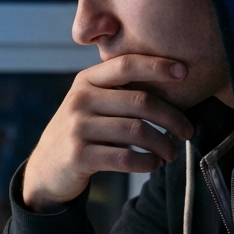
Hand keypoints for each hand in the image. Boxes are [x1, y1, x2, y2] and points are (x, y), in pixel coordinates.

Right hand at [22, 54, 193, 210]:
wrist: (46, 168)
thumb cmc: (81, 132)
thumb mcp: (89, 102)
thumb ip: (118, 90)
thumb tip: (171, 81)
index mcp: (86, 81)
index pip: (125, 65)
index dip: (157, 66)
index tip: (184, 72)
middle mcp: (80, 100)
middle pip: (140, 102)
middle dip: (172, 117)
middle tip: (187, 130)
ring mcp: (77, 128)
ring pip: (137, 132)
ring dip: (163, 144)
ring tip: (172, 152)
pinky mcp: (79, 156)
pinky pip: (125, 159)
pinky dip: (148, 163)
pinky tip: (154, 164)